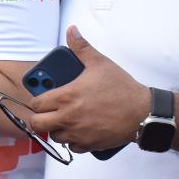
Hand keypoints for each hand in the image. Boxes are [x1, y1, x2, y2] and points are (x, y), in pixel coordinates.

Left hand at [29, 27, 149, 151]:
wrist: (143, 112)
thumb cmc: (122, 88)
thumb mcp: (100, 63)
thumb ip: (82, 47)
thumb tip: (72, 31)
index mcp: (66, 97)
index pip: (36, 103)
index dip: (36, 100)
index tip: (42, 98)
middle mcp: (68, 117)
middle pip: (37, 124)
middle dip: (39, 117)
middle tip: (47, 111)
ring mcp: (77, 133)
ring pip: (54, 136)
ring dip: (56, 129)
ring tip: (64, 119)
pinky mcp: (89, 145)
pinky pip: (71, 147)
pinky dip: (72, 141)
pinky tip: (79, 131)